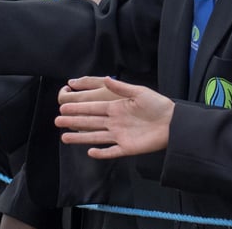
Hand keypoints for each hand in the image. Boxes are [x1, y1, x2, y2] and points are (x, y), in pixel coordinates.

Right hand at [54, 76, 173, 158]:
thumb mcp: (139, 92)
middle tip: (57, 120)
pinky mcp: (128, 147)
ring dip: (80, 138)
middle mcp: (114, 121)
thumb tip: (107, 78)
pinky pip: (112, 151)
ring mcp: (120, 135)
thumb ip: (121, 88)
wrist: (174, 122)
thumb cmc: (157, 105)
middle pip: (89, 122)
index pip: (92, 107)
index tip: (63, 106)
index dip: (78, 107)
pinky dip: (102, 153)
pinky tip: (90, 152)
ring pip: (95, 137)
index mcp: (115, 107)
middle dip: (73, 121)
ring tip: (64, 138)